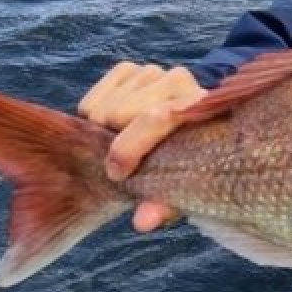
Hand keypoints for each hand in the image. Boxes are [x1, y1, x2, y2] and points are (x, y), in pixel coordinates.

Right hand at [78, 61, 206, 230]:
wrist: (186, 131)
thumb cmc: (186, 164)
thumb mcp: (182, 189)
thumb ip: (164, 204)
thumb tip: (142, 222)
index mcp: (199, 108)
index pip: (155, 117)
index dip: (129, 147)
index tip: (116, 173)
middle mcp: (178, 81)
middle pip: (117, 112)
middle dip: (109, 142)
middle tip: (120, 163)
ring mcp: (153, 72)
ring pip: (102, 106)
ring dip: (102, 130)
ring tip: (120, 143)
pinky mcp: (130, 69)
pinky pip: (93, 96)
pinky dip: (93, 115)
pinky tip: (112, 127)